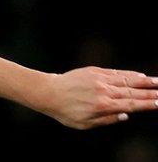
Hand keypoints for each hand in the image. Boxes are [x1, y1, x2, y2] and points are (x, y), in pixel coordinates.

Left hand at [41, 66, 157, 128]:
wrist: (47, 92)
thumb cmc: (65, 111)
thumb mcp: (85, 124)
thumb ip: (107, 120)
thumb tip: (126, 115)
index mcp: (103, 106)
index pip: (131, 105)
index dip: (147, 104)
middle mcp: (104, 91)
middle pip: (133, 92)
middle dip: (151, 92)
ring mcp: (99, 79)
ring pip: (126, 80)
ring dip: (144, 81)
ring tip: (157, 81)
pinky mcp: (93, 71)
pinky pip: (115, 72)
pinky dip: (128, 74)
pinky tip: (138, 75)